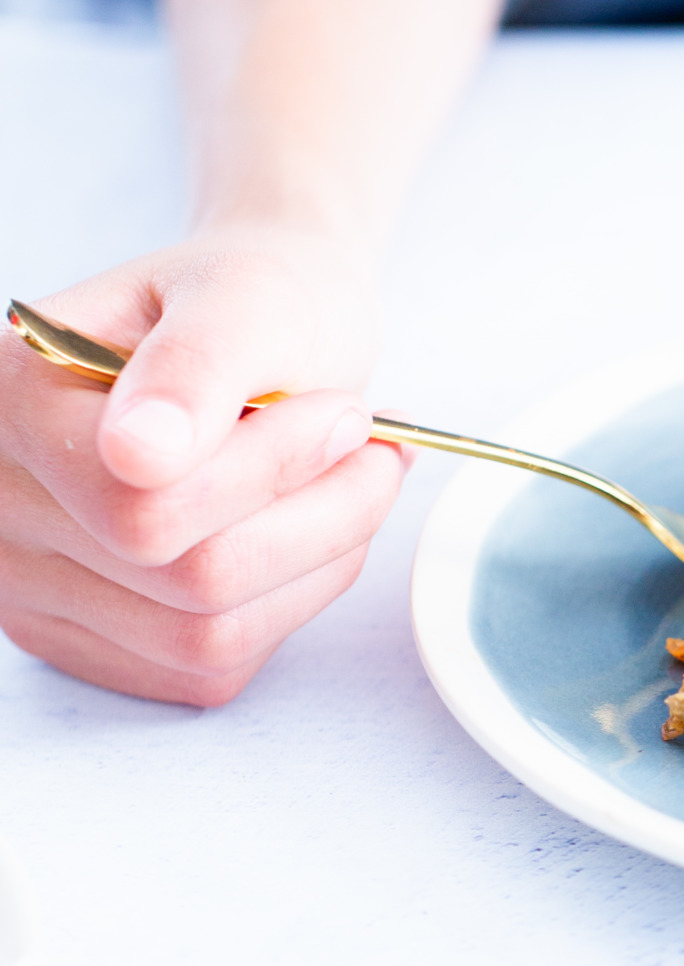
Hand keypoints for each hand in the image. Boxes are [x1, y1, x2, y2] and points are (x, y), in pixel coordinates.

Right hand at [0, 227, 407, 703]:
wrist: (258, 332)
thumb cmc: (251, 301)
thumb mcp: (245, 296)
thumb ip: (194, 365)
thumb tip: (137, 455)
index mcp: (12, 397)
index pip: (142, 505)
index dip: (272, 472)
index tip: (346, 415)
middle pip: (189, 580)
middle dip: (317, 516)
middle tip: (366, 447)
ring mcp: (33, 586)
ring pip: (208, 638)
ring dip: (318, 563)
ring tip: (353, 484)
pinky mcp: (89, 644)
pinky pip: (209, 669)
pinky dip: (291, 603)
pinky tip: (305, 531)